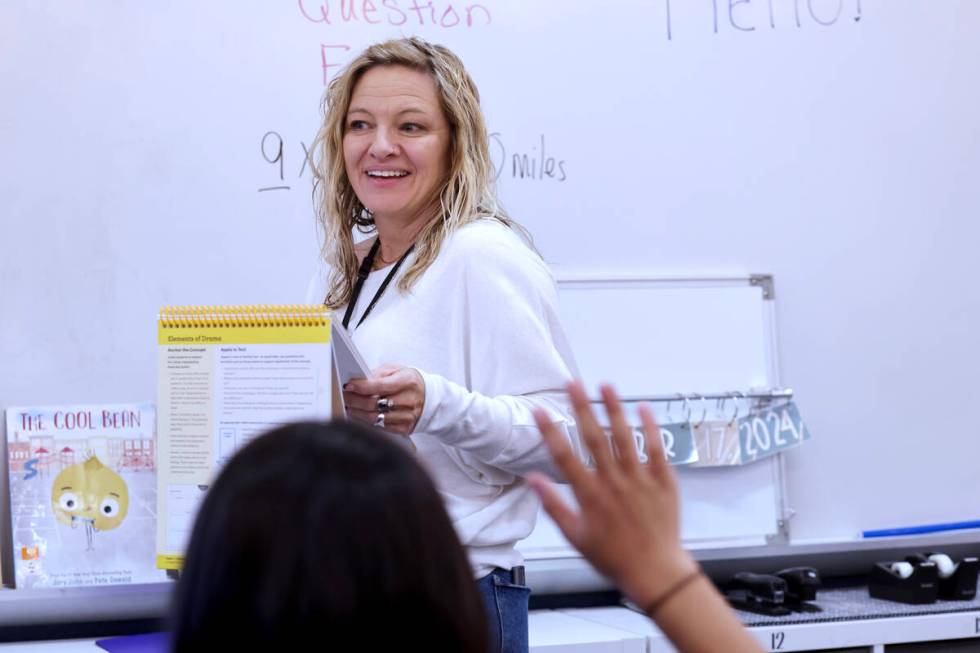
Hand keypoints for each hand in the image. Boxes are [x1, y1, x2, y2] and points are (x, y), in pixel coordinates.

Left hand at [343, 364, 425, 436]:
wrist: (430, 397)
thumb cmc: (409, 382)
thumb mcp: (397, 370)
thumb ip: (378, 374)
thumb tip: (358, 381)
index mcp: (408, 381)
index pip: (380, 385)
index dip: (361, 386)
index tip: (348, 385)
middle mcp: (409, 400)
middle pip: (374, 404)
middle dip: (354, 400)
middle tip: (344, 396)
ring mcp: (408, 417)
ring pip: (375, 418)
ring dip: (357, 413)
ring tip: (349, 406)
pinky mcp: (405, 429)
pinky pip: (380, 427)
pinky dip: (366, 422)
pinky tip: (360, 415)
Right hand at [527, 382, 697, 610]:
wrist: (655, 572)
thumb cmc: (613, 557)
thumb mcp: (576, 537)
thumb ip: (554, 506)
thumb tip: (531, 480)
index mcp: (590, 496)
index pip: (564, 457)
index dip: (549, 432)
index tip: (538, 411)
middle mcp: (614, 483)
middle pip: (594, 438)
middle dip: (581, 407)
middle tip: (572, 383)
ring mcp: (640, 480)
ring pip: (625, 438)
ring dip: (614, 409)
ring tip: (606, 385)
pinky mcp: (664, 482)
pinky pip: (657, 449)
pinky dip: (651, 428)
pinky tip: (643, 408)